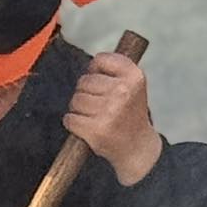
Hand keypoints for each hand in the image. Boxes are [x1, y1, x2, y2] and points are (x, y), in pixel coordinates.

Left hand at [64, 51, 161, 185]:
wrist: (136, 147)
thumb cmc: (129, 115)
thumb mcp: (133, 86)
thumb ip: (115, 71)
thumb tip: (90, 64)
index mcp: (134, 77)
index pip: (101, 59)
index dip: (95, 70)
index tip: (101, 82)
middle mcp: (123, 92)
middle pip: (84, 81)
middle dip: (85, 93)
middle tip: (98, 105)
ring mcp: (109, 111)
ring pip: (75, 100)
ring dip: (78, 109)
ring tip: (93, 116)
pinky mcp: (96, 130)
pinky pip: (70, 119)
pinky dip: (72, 123)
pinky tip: (85, 127)